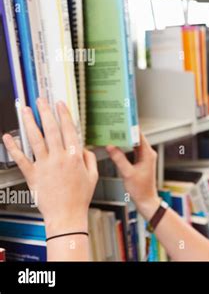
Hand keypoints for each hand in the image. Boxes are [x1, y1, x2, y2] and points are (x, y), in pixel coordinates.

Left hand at [2, 98, 97, 236]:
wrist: (66, 215)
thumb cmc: (80, 197)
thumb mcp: (93, 176)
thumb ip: (90, 159)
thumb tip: (84, 148)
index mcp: (75, 157)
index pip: (69, 130)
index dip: (64, 115)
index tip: (60, 103)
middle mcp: (59, 158)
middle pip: (51, 130)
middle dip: (46, 112)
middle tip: (41, 100)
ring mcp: (45, 165)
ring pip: (36, 139)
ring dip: (30, 123)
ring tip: (26, 110)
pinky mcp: (33, 175)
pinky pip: (21, 158)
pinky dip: (14, 147)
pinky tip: (9, 136)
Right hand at [106, 132, 159, 219]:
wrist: (146, 200)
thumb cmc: (140, 189)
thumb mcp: (127, 173)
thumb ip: (118, 159)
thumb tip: (110, 146)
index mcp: (148, 154)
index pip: (139, 136)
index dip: (131, 128)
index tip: (123, 120)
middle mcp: (148, 154)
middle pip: (137, 138)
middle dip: (126, 132)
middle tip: (115, 125)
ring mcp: (145, 157)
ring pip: (134, 144)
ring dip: (126, 139)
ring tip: (115, 132)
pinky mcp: (142, 161)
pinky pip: (133, 150)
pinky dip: (126, 147)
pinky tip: (117, 145)